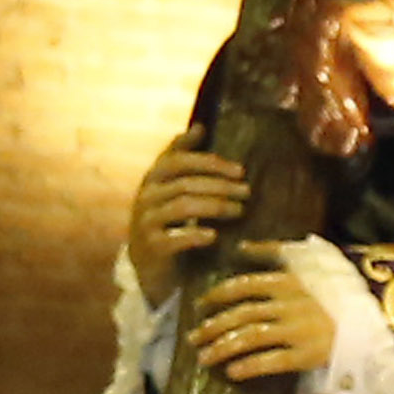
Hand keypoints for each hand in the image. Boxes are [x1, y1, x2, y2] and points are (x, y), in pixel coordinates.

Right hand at [126, 144, 247, 294]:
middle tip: (247, 191)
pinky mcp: (151, 248)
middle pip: (185, 183)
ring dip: (215, 206)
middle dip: (220, 185)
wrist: (149, 267)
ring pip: (183, 206)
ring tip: (239, 210)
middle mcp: (146, 197)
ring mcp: (146, 222)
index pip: (178, 160)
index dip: (209, 162)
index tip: (238, 169)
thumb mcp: (171, 190)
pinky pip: (175, 238)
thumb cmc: (168, 223)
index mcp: (153, 179)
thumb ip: (183, 161)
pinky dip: (196, 235)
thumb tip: (200, 126)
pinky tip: (214, 236)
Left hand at [181, 261, 340, 385]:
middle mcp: (289, 304)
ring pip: (249, 338)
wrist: (378, 318)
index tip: (199, 304)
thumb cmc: (342, 291)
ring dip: (222, 348)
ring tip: (204, 358)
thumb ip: (276, 254)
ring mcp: (297, 330)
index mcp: (289, 281)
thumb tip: (240, 247)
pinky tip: (232, 373)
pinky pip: (271, 361)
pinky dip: (248, 367)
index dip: (217, 295)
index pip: (244, 286)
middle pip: (240, 314)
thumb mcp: (311, 264)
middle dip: (212, 326)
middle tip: (193, 337)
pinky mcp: (307, 355)